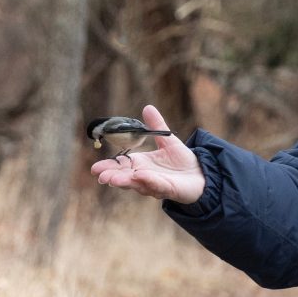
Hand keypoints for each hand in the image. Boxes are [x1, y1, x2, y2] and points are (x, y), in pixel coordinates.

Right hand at [90, 105, 205, 203]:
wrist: (202, 175)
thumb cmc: (183, 161)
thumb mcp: (168, 140)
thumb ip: (157, 126)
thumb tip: (147, 107)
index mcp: (142, 164)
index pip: (122, 166)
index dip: (109, 167)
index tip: (95, 169)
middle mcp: (146, 176)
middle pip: (126, 177)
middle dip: (113, 177)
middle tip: (101, 176)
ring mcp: (156, 185)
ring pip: (139, 184)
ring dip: (126, 182)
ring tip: (113, 179)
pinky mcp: (169, 190)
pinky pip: (158, 186)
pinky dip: (149, 182)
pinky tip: (140, 176)